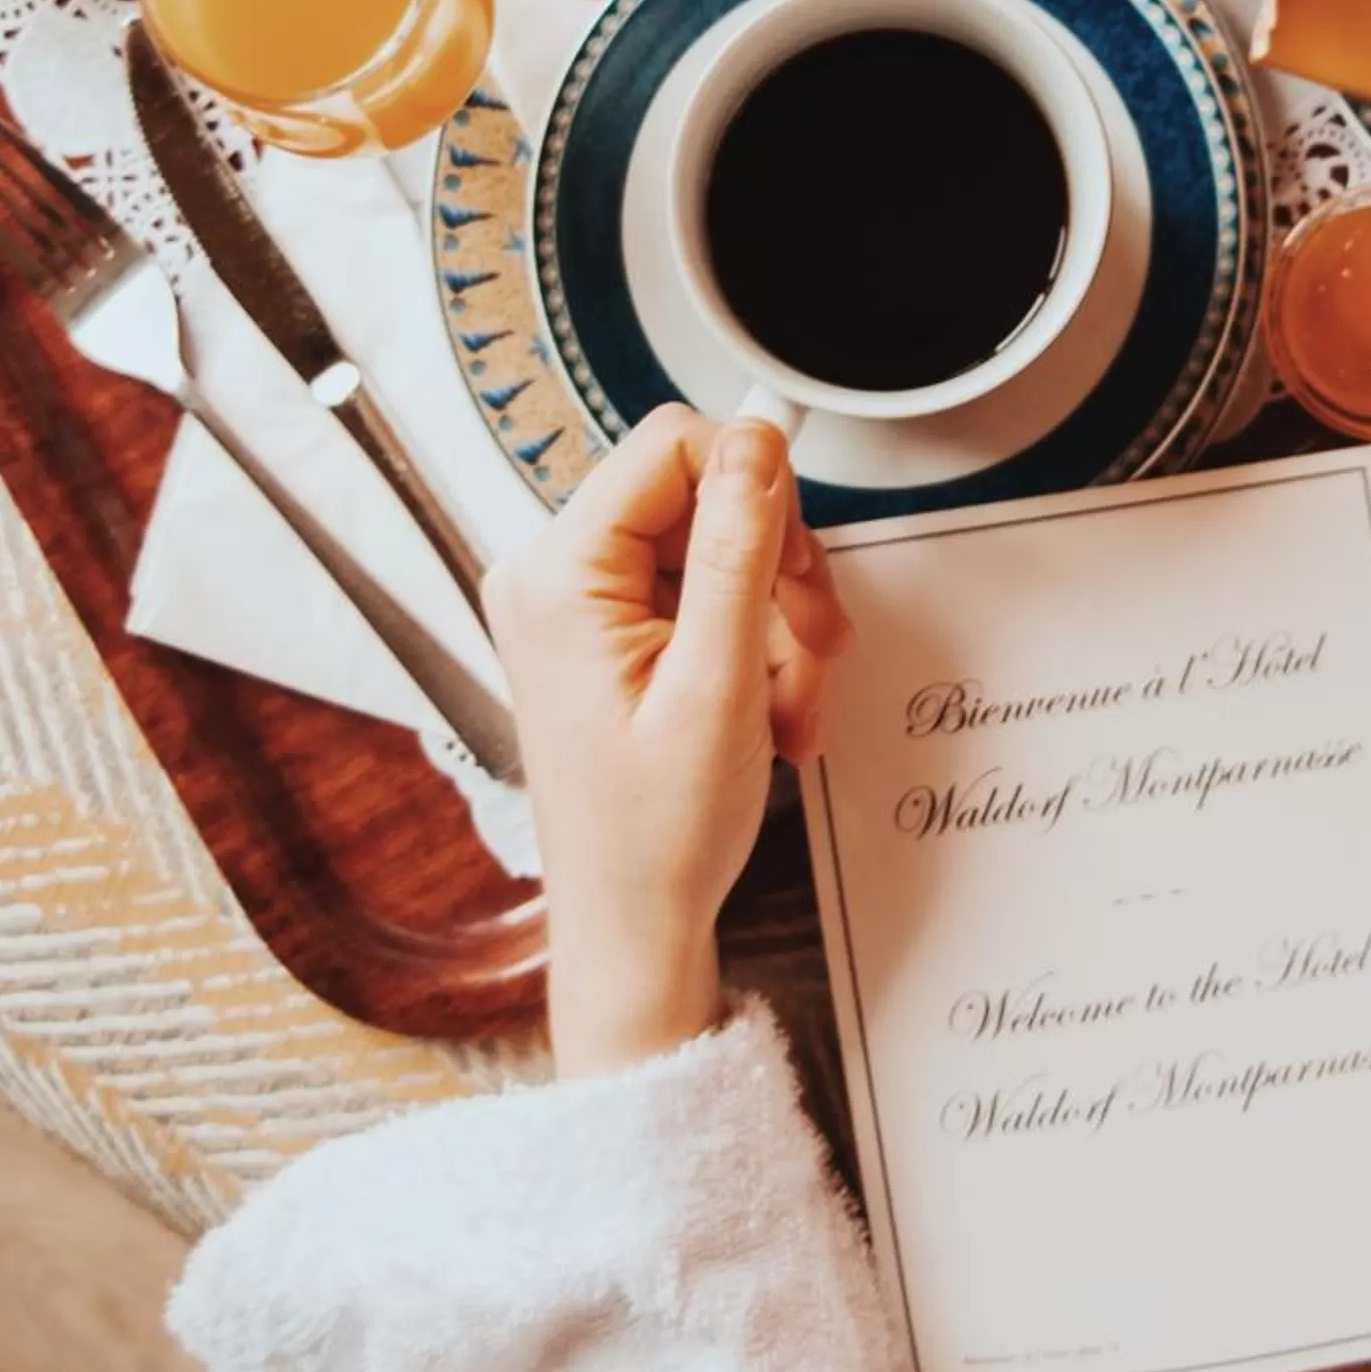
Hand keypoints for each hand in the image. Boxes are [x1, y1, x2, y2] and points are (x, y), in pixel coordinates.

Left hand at [484, 406, 848, 1079]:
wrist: (631, 928)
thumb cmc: (654, 837)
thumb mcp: (718, 683)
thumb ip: (737, 550)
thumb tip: (754, 443)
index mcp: (558, 575)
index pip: (671, 446)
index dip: (757, 486)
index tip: (803, 557)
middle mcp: (553, 575)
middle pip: (702, 496)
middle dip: (777, 571)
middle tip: (818, 644)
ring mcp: (579, 604)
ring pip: (718, 548)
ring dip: (778, 622)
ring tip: (794, 703)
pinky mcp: (607, 631)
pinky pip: (703, 594)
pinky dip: (755, 646)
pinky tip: (772, 710)